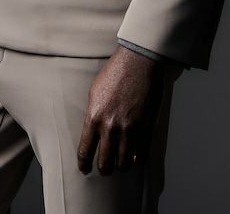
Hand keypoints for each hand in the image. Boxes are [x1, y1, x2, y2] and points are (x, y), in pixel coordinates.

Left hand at [76, 44, 181, 174]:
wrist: (138, 61)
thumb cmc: (115, 72)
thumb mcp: (94, 92)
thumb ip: (93, 114)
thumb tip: (92, 132)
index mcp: (94, 117)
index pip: (85, 151)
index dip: (84, 164)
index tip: (85, 169)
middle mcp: (110, 127)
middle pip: (105, 162)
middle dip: (104, 169)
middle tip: (105, 169)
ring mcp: (130, 129)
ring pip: (123, 163)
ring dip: (121, 165)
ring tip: (120, 164)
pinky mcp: (146, 127)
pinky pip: (141, 154)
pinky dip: (137, 159)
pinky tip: (134, 158)